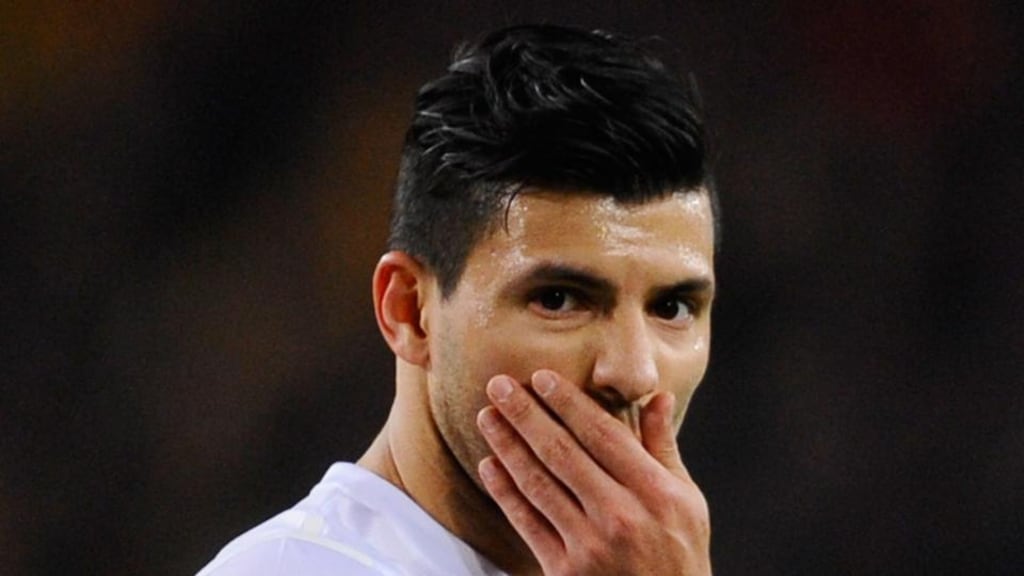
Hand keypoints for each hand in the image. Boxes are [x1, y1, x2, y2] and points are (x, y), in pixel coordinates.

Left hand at [476, 369, 711, 574]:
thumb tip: (656, 395)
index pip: (603, 435)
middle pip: (562, 453)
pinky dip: (505, 493)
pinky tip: (490, 466)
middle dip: (526, 415)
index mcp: (654, 492)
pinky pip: (527, 523)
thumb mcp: (687, 501)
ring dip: (507, 447)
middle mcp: (621, 515)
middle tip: (498, 385)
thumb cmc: (680, 555)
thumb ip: (663, 447)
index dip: (569, 403)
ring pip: (538, 484)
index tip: (541, 377)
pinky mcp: (565, 571)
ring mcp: (590, 545)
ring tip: (487, 417)